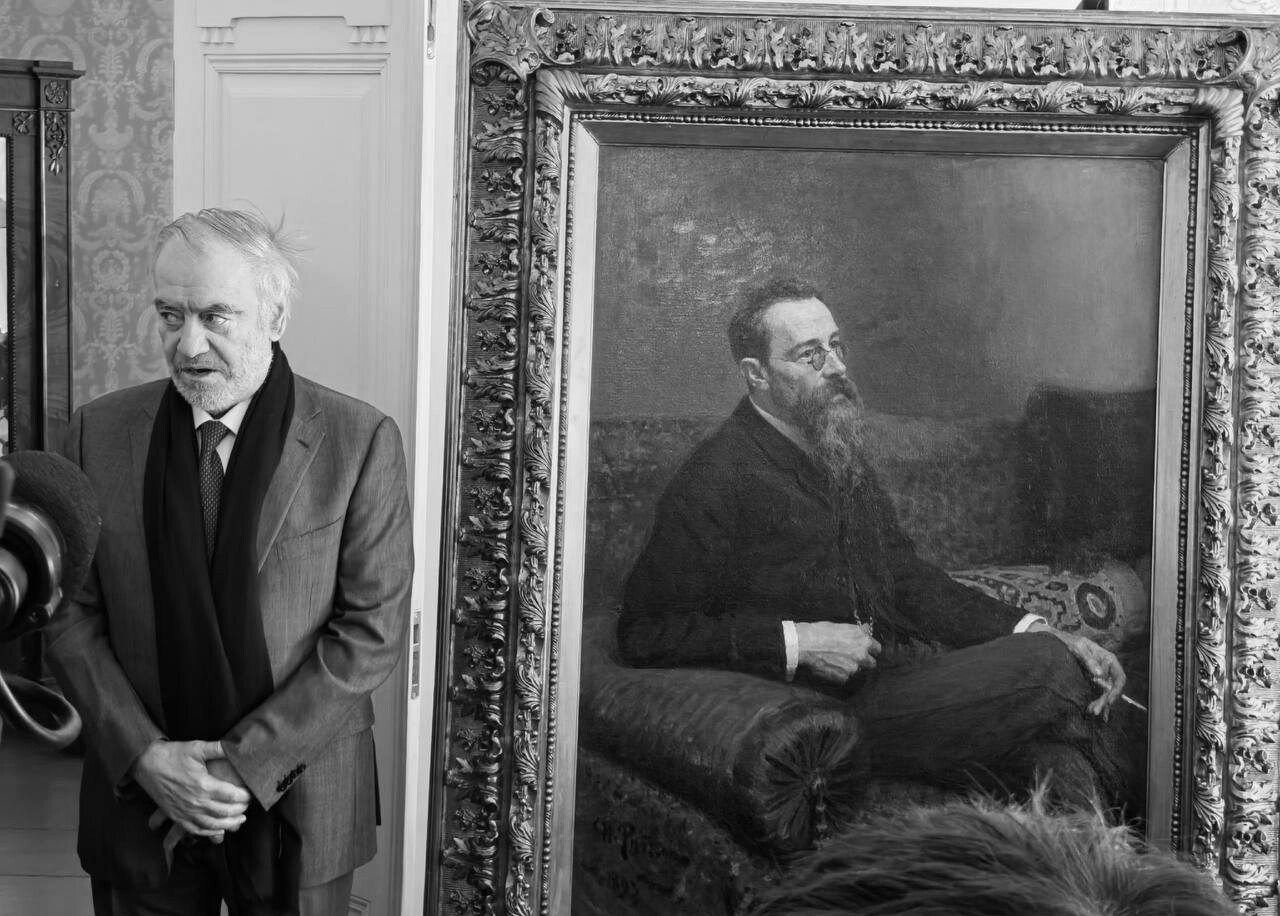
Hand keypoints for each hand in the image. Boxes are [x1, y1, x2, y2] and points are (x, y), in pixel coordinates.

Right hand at [131, 740, 250, 838]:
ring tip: (240, 820)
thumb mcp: (197, 748)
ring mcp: (185, 811)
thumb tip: (236, 746)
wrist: (147, 764)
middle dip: (240, 810)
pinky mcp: (176, 816)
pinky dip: (209, 832)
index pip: (231, 795)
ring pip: (212, 825)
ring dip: (228, 824)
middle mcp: (195, 802)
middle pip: (224, 812)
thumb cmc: (173, 755)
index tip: (251, 793)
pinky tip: (218, 830)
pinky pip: (195, 830)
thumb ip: (218, 748)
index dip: (245, 796)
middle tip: (249, 806)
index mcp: (203, 785)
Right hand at [795, 621, 880, 686]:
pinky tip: (830, 665)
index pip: (877, 649)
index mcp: (863, 641)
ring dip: (850, 667)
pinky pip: (845, 677)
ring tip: (836, 660)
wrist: (804, 644)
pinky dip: (840, 674)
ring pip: (857, 671)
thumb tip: (866, 628)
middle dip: (864, 661)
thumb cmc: (821, 631)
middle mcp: (862, 655)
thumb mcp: (842, 626)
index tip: (866, 650)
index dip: (871, 649)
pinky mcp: (843, 678)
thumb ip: (857, 631)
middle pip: (872, 663)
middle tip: (852, 657)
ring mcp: (853, 668)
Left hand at [1028, 623, 1125, 717]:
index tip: (1109, 700)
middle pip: (1112, 689)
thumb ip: (1089, 660)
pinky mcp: (1094, 681)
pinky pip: (1098, 693)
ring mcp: (1101, 676)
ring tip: (1091, 712)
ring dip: (1100, 703)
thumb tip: (1100, 674)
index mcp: (1109, 659)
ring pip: (1105, 693)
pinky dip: (1096, 702)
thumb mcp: (1079, 648)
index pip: (1119, 677)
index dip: (1116, 690)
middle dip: (1105, 701)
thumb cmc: (1072, 642)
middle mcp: (1108, 669)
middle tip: (1095, 711)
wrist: (1063, 642)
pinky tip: (1091, 710)